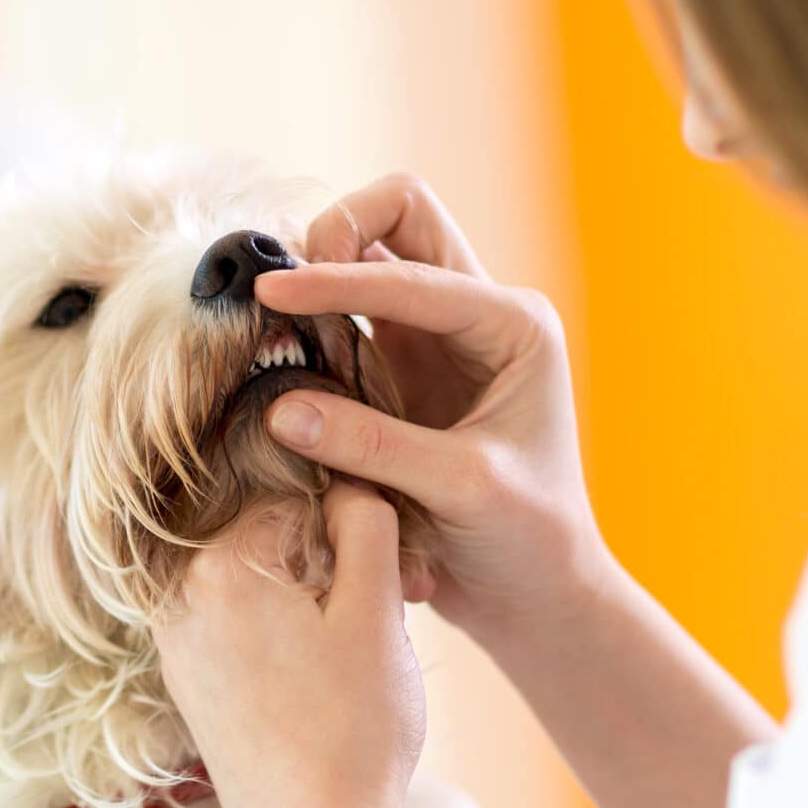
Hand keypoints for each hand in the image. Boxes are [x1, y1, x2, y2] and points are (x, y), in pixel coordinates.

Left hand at [152, 483, 425, 807]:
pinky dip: (280, 642)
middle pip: (272, 544)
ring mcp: (177, 647)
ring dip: (307, 606)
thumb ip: (364, 526)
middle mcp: (181, 599)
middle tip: (381, 621)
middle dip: (328, 569)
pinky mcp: (188, 688)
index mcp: (222, 565)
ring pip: (257, 589)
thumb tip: (346, 484)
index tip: (391, 581)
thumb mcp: (378, 612)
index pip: (300, 502)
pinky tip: (317, 686)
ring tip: (350, 660)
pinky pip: (238, 632)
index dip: (355, 535)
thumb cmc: (355, 729)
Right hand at [258, 175, 612, 653]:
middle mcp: (477, 314)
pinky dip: (310, 320)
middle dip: (338, 231)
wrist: (537, 593)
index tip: (272, 294)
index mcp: (512, 324)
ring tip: (271, 320)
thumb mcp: (459, 490)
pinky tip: (279, 353)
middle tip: (285, 290)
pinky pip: (345, 314)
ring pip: (368, 253)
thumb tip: (279, 408)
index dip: (337, 279)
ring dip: (319, 274)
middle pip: (398, 213)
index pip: (412, 271)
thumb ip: (374, 445)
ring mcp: (434, 337)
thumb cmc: (526, 540)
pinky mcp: (399, 369)